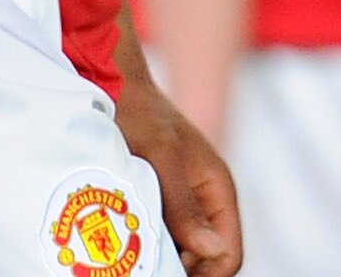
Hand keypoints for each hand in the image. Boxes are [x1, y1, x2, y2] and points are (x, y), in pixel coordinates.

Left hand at [115, 67, 240, 276]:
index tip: (167, 274)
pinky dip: (147, 241)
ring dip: (161, 254)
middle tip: (144, 265)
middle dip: (181, 267)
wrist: (111, 82)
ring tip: (131, 253)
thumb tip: (211, 251)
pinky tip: (123, 238)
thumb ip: (184, 204)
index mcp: (218, 189)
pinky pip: (161, 233)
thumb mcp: (161, 156)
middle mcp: (204, 200)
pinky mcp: (159, 198)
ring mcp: (181, 200)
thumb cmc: (138, 111)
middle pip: (206, 258)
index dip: (206, 274)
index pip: (229, 255)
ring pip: (182, 249)